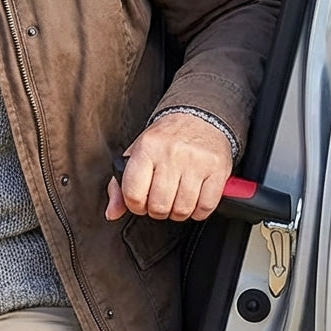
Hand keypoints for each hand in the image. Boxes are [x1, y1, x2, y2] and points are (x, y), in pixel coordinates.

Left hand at [105, 111, 233, 221]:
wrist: (198, 118)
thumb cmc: (165, 140)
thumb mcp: (137, 154)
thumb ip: (120, 186)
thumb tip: (112, 212)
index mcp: (147, 148)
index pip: (133, 194)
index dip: (136, 206)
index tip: (141, 202)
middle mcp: (172, 153)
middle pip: (159, 205)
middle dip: (158, 211)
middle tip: (160, 201)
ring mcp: (196, 161)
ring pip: (183, 209)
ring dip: (178, 213)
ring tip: (177, 200)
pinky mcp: (217, 169)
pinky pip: (206, 206)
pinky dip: (199, 211)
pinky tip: (194, 201)